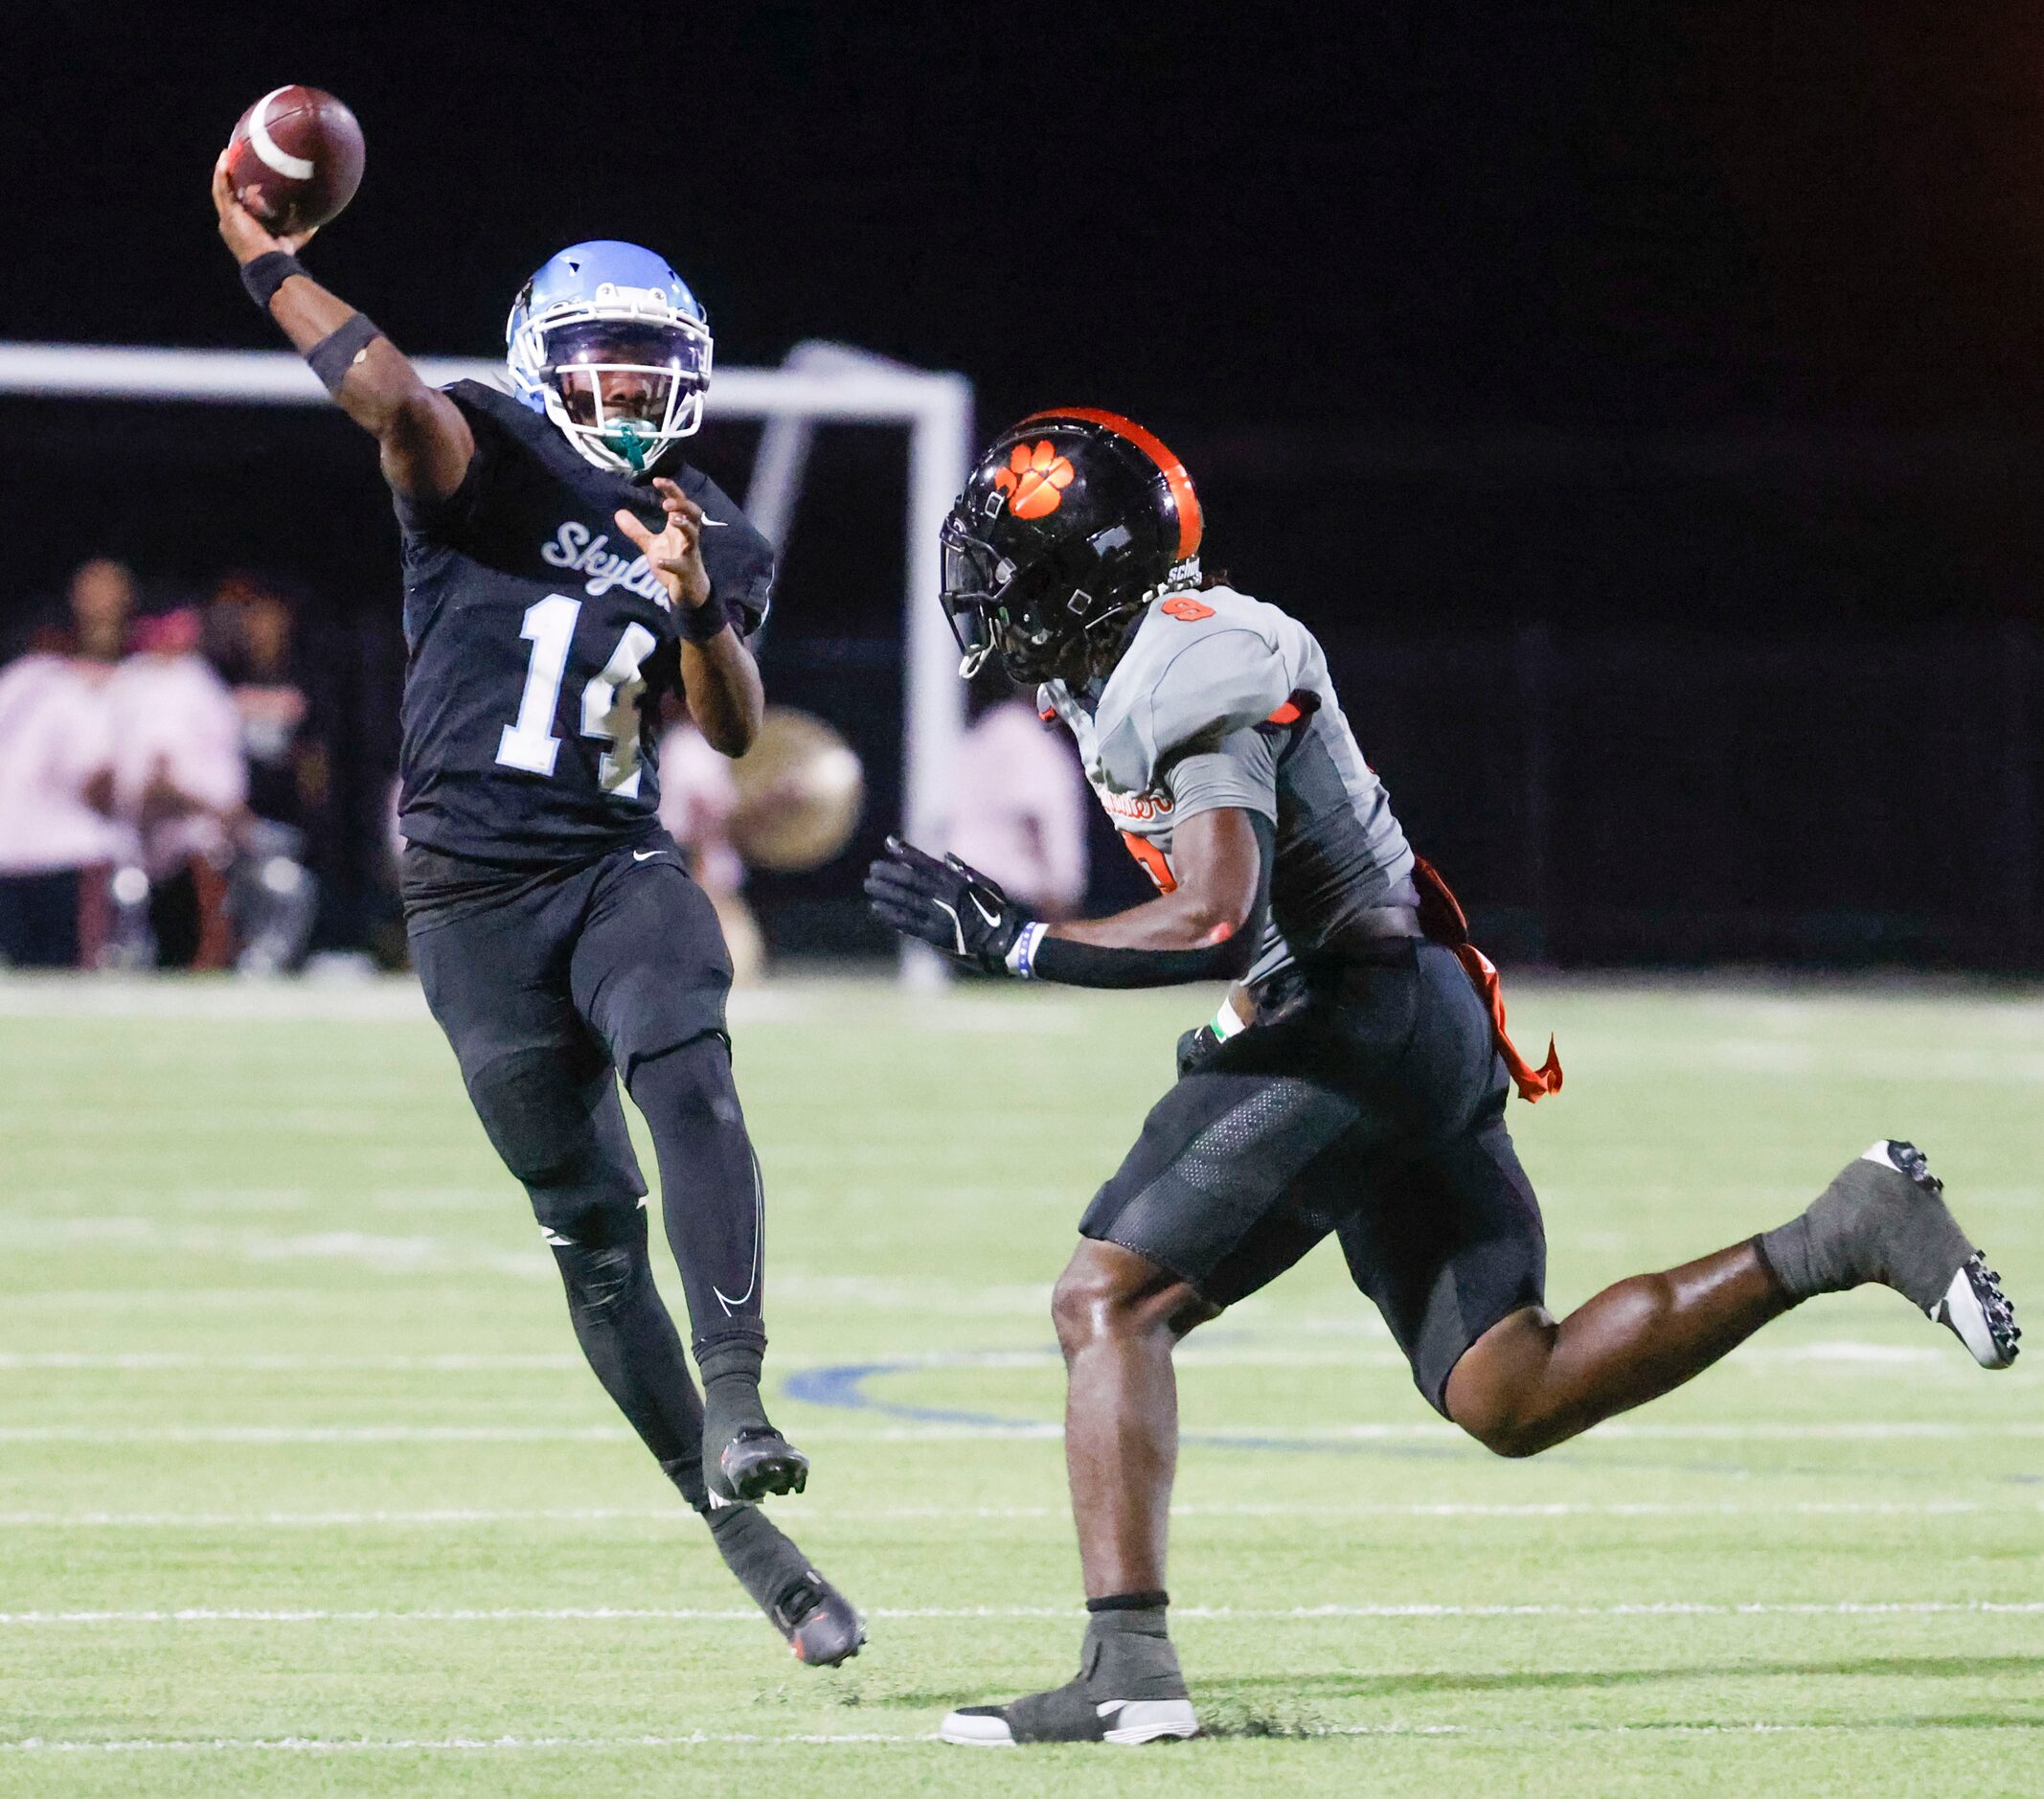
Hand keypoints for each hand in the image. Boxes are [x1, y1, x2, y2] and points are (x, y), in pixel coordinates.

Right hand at [211, 151, 318, 264]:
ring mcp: (228, 218)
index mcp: (242, 225)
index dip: (238, 187)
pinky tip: (224, 161)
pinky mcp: (229, 215)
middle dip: (228, 176)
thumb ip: (300, 224)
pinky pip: (222, 190)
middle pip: (227, 193)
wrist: (270, 264)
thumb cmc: (280, 255)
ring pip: (221, 190)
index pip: (237, 202)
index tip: (244, 172)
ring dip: (223, 171)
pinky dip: (222, 175)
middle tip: (231, 158)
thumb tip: (316, 215)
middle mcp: (231, 222)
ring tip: (226, 154)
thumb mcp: (291, 236)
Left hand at [614, 478, 711, 611]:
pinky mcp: (687, 571)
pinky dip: (671, 563)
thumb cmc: (674, 563)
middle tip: (666, 504)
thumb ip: (637, 530)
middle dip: (683, 506)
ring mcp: (689, 553)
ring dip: (685, 526)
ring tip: (674, 519)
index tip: (657, 481)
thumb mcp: (651, 545)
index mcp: (680, 527)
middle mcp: (687, 537)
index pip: (680, 502)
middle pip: (694, 514)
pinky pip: (681, 565)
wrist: (688, 591)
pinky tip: (660, 561)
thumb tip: (618, 513)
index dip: (671, 490)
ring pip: (693, 536)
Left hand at [863, 835, 1028, 972]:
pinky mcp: (937, 937)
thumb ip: (966, 871)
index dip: (907, 852)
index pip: (927, 863)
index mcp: (959, 882)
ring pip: (906, 901)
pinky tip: (877, 908)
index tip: (890, 843)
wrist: (1007, 944)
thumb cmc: (1000, 913)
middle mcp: (947, 897)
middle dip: (890, 872)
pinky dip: (892, 915)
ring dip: (885, 892)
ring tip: (869, 885)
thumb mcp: (988, 885)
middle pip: (912, 881)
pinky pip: (909, 924)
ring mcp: (941, 917)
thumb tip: (946, 856)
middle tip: (873, 867)